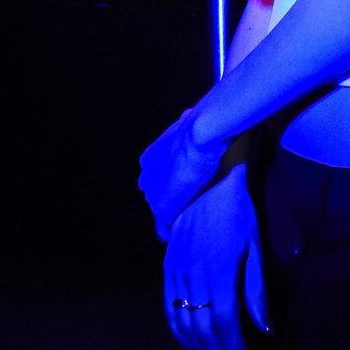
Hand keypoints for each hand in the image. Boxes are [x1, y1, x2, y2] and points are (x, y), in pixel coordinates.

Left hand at [139, 107, 229, 238]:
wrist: (202, 134)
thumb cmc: (200, 125)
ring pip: (158, 208)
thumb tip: (191, 114)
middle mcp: (147, 175)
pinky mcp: (163, 208)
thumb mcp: (188, 122)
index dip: (167, 181)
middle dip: (165, 197)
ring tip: (180, 221)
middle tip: (182, 203)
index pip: (154, 175)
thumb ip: (186, 126)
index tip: (178, 185)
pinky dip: (167, 230)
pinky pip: (163, 225)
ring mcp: (153, 193)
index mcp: (150, 157)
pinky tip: (172, 235)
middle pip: (153, 193)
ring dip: (169, 213)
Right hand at [163, 164, 269, 349]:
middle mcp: (194, 276)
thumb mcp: (256, 248)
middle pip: (206, 330)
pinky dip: (179, 331)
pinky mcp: (167, 268)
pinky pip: (168, 307)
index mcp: (220, 271)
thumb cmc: (239, 213)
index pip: (227, 325)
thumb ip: (257, 291)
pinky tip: (192, 345)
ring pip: (186, 323)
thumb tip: (265, 330)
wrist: (206, 182)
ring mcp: (176, 272)